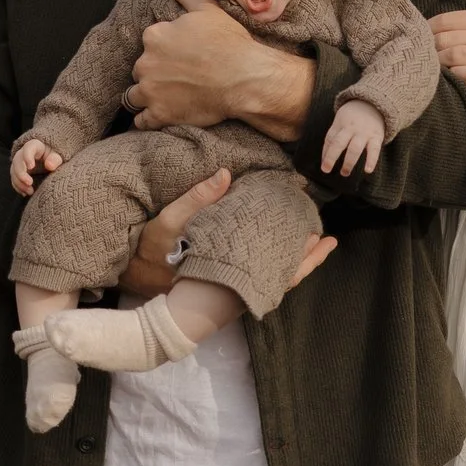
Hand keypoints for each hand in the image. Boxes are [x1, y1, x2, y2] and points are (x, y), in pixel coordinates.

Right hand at [11, 137, 62, 194]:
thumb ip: (55, 159)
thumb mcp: (59, 156)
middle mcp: (24, 153)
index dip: (27, 157)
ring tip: (30, 192)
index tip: (31, 167)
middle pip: (17, 161)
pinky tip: (25, 193)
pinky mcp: (18, 172)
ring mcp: (20, 163)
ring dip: (19, 182)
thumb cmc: (55, 157)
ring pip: (13, 171)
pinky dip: (18, 187)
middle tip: (30, 183)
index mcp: (35, 145)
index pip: (28, 148)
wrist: (51, 161)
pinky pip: (14, 179)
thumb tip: (49, 165)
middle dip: (21, 173)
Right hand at [124, 168, 337, 300]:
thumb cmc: (151, 255)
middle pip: (284, 273)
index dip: (296, 242)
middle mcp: (237, 282)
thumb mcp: (168, 223)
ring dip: (298, 262)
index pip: (273, 255)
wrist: (139, 291)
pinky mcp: (229, 290)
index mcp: (229, 265)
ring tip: (319, 243)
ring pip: (278, 280)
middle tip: (327, 236)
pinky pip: (265, 282)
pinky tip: (286, 255)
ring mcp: (235, 289)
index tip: (311, 221)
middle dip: (305, 253)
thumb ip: (197, 198)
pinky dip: (281, 269)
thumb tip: (226, 174)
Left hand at [126, 0, 311, 139]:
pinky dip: (148, 120)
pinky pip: (142, 121)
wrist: (243, 77)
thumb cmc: (228, 43)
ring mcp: (150, 90)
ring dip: (146, 96)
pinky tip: (160, 117)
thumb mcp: (208, 11)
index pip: (149, 43)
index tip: (178, 57)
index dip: (163, 50)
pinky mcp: (159, 114)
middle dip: (153, 73)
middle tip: (176, 78)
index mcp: (155, 35)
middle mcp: (146, 62)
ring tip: (164, 98)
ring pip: (135, 95)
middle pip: (141, 69)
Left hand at [321, 98, 387, 174]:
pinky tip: (368, 171)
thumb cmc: (353, 117)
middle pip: (339, 143)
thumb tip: (324, 158)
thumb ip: (333, 137)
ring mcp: (364, 132)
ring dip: (348, 162)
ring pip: (354, 148)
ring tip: (344, 173)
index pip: (329, 140)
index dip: (325, 153)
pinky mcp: (376, 136)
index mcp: (340, 124)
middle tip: (326, 170)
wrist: (374, 103)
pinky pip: (374, 150)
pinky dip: (371, 161)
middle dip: (331, 157)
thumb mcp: (341, 121)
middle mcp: (350, 128)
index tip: (324, 166)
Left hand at [429, 0, 465, 111]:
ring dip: (439, 61)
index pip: (451, 19)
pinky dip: (455, 76)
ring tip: (432, 64)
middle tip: (422, 51)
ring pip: (455, 56)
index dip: (430, 27)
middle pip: (448, 38)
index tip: (422, 33)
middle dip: (430, 45)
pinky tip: (449, 77)